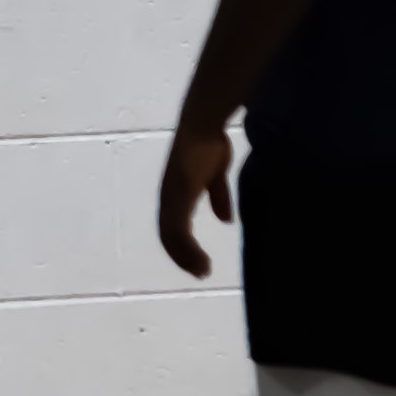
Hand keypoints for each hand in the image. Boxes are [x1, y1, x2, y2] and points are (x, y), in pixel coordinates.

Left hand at [157, 119, 234, 276]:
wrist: (204, 121)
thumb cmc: (209, 143)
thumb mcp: (216, 174)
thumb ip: (218, 195)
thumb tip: (226, 218)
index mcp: (176, 194)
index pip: (172, 228)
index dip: (182, 247)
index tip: (198, 265)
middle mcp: (169, 196)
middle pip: (168, 236)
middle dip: (182, 257)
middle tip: (201, 273)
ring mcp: (172, 194)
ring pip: (171, 234)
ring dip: (185, 256)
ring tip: (202, 270)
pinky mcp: (179, 191)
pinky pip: (178, 226)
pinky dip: (187, 245)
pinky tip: (200, 256)